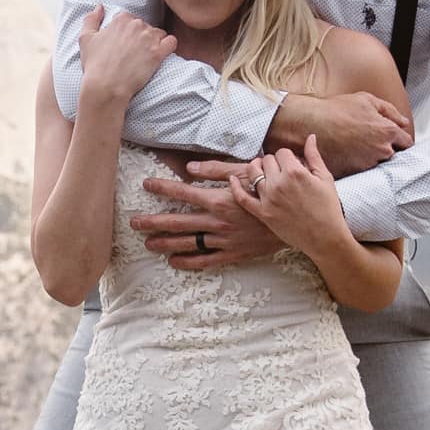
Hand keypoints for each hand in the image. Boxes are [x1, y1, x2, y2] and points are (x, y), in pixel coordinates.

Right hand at [77, 6, 175, 105]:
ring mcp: (149, 38)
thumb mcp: (85, 39)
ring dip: (155, 42)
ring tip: (145, 57)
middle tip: (133, 54)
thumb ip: (91, 19)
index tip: (123, 45)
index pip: (129, 19)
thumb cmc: (94, 65)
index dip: (126, 32)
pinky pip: (172, 42)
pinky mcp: (158, 53)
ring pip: (159, 34)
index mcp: (121, 20)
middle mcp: (137, 25)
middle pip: (145, 26)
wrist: (105, 87)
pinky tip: (161, 54)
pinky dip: (168, 46)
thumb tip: (99, 7)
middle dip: (141, 38)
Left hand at [130, 170, 275, 269]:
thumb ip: (216, 169)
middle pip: (177, 222)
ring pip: (187, 243)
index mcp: (219, 199)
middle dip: (153, 222)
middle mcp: (217, 221)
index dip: (162, 188)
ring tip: (147, 243)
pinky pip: (205, 261)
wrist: (296, 218)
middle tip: (134, 222)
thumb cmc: (270, 191)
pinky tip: (173, 261)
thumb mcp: (246, 172)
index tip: (146, 185)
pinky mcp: (233, 253)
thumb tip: (189, 167)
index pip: (183, 192)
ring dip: (164, 243)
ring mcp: (224, 240)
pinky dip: (187, 262)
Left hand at [228, 136, 344, 253]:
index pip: (282, 152)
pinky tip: (233, 179)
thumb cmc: (328, 208)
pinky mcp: (262, 213)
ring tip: (262, 172)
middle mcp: (279, 183)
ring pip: (253, 173)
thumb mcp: (325, 178)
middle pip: (266, 160)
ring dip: (256, 169)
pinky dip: (235, 187)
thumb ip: (314, 156)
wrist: (325, 237)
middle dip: (273, 162)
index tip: (291, 164)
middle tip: (280, 171)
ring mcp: (268, 198)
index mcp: (295, 172)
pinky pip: (242, 197)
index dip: (287, 157)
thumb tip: (310, 137)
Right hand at [270, 91, 411, 175]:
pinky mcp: (352, 172)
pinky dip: (355, 163)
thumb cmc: (336, 110)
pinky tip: (346, 152)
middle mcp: (380, 151)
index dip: (400, 139)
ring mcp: (366, 164)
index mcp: (387, 132)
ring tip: (354, 145)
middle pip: (391, 154)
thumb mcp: (366, 100)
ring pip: (375, 163)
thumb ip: (390, 111)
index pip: (406, 142)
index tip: (393, 138)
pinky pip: (359, 170)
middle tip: (368, 139)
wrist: (309, 124)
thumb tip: (403, 122)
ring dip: (369, 157)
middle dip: (384, 147)